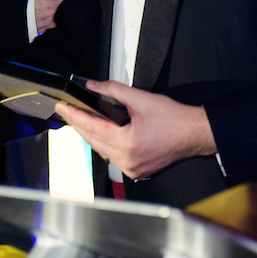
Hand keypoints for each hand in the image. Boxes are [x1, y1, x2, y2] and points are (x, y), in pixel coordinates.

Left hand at [55, 79, 216, 180]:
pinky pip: (112, 157)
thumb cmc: (174, 119)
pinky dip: (104, 145)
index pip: (93, 128)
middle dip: (78, 125)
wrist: (194, 134)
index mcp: (129, 143)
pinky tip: (99, 133)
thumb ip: (113, 90)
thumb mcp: (141, 99)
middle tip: (66, 111)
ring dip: (90, 135)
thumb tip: (92, 86)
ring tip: (79, 119)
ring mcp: (132, 169)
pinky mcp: (137, 171)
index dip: (75, 116)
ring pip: (101, 151)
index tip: (62, 107)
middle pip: (94, 141)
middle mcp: (128, 160)